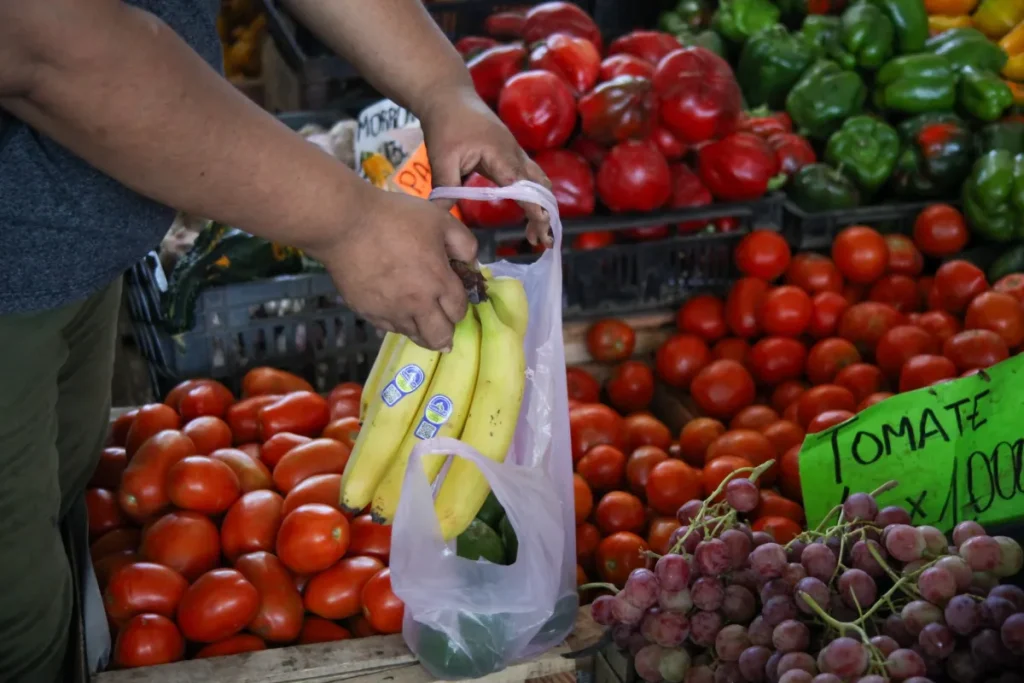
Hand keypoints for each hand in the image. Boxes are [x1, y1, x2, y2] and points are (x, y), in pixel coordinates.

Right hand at [314, 185, 477, 350]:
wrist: (346, 224)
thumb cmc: (395, 218)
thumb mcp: (439, 219)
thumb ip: (464, 242)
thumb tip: (470, 262)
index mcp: (438, 283)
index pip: (459, 310)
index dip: (461, 306)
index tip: (455, 298)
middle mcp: (417, 305)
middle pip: (440, 337)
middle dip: (447, 332)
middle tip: (444, 323)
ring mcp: (390, 312)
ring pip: (414, 336)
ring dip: (422, 330)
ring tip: (422, 321)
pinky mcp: (367, 312)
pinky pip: (389, 328)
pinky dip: (398, 323)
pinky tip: (396, 311)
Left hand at [420, 85, 553, 246]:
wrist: (450, 96)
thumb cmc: (446, 124)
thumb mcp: (440, 157)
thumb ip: (444, 188)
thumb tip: (440, 217)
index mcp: (500, 154)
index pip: (523, 186)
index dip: (534, 207)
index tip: (541, 228)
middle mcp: (514, 153)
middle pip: (540, 186)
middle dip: (544, 214)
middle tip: (540, 241)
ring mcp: (516, 152)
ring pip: (540, 181)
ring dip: (542, 205)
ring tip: (536, 233)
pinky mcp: (512, 154)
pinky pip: (532, 176)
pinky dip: (535, 195)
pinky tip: (530, 213)